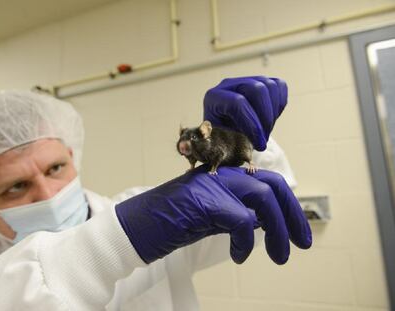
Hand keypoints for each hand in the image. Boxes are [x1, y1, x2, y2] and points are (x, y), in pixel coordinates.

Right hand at [115, 166, 310, 264]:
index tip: (297, 230)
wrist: (136, 226)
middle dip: (293, 215)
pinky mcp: (205, 201)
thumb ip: (237, 212)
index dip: (287, 205)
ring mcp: (213, 185)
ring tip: (280, 257)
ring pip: (263, 198)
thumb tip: (264, 221)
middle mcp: (222, 175)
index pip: (267, 182)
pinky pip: (241, 220)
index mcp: (225, 177)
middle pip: (273, 185)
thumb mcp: (212, 216)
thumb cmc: (172, 222)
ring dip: (277, 230)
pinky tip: (239, 256)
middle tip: (302, 243)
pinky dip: (245, 242)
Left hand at [204, 76, 287, 150]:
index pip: (237, 103)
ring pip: (270, 86)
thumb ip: (229, 143)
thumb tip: (247, 151)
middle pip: (257, 90)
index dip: (252, 125)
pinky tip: (271, 119)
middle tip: (264, 138)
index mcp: (214, 98)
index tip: (259, 144)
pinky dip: (279, 104)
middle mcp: (229, 85)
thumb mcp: (220, 143)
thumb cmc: (223, 139)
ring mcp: (246, 80)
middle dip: (266, 118)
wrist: (227, 133)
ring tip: (266, 131)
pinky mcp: (261, 81)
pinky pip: (279, 86)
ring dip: (273, 113)